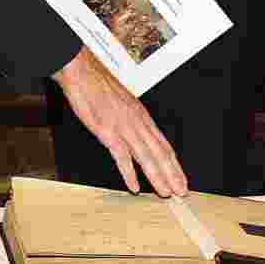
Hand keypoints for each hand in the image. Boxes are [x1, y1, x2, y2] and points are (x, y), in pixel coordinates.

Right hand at [52, 46, 187, 195]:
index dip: (174, 164)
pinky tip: (134, 186)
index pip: (163, 144)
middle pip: (160, 153)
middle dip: (172, 174)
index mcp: (141, 116)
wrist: (83, 71)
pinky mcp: (107, 131)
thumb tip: (138, 133)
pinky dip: (129, 174)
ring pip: (146, 156)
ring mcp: (123, 127)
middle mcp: (137, 122)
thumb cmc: (99, 86)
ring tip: (165, 192)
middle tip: (181, 192)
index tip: (181, 178)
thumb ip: (131, 119)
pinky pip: (121, 156)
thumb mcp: (122, 102)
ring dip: (157, 176)